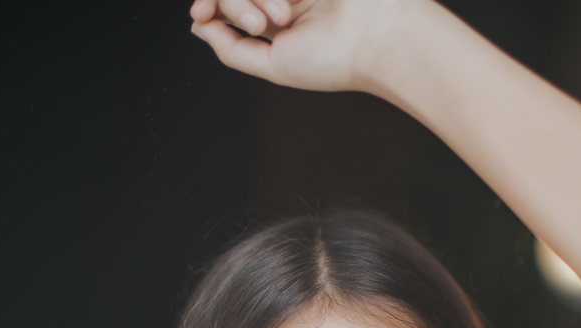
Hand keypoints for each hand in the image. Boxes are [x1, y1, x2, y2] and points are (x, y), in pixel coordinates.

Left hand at [189, 0, 415, 92]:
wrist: (380, 39)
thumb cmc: (338, 62)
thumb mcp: (273, 68)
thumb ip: (233, 50)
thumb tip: (200, 28)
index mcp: (278, 31)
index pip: (227, 8)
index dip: (207, 6)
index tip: (201, 13)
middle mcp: (285, 3)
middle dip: (237, 4)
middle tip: (263, 23)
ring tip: (286, 14)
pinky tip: (289, 4)